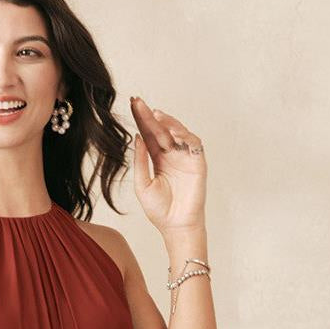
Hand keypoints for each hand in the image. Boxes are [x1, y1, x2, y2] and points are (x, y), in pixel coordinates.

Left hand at [129, 96, 206, 233]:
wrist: (176, 226)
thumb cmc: (160, 210)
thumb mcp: (143, 184)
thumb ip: (140, 161)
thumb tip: (137, 138)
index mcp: (158, 159)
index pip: (149, 135)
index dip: (141, 120)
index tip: (132, 106)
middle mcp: (172, 154)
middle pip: (160, 130)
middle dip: (149, 116)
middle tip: (138, 102)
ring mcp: (185, 157)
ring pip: (177, 132)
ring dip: (166, 122)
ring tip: (154, 115)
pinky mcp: (197, 162)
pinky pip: (193, 142)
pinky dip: (184, 134)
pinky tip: (172, 129)